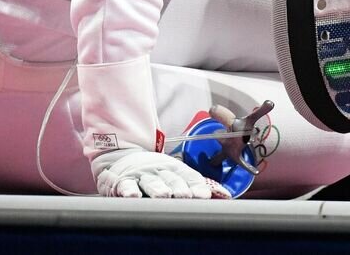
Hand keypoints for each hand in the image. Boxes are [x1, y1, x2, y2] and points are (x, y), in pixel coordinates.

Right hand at [92, 149, 231, 198]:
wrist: (124, 155)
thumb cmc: (156, 171)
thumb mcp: (177, 174)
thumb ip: (199, 185)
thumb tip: (226, 196)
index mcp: (175, 169)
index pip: (189, 176)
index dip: (196, 185)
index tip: (204, 194)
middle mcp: (160, 170)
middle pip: (171, 179)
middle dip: (178, 187)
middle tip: (184, 195)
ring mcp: (142, 174)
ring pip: (150, 182)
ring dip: (157, 188)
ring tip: (163, 195)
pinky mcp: (123, 179)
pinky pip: (125, 184)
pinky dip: (128, 189)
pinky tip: (132, 195)